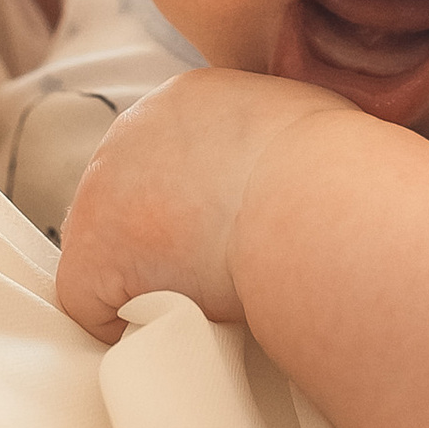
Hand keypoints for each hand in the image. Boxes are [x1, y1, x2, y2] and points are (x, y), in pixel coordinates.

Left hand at [56, 68, 355, 340]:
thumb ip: (280, 135)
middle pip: (130, 198)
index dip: (196, 204)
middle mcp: (130, 132)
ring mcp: (100, 193)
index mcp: (184, 101)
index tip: (234, 231)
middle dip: (168, 238)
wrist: (311, 201)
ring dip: (151, 277)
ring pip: (109, 249)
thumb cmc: (339, 172)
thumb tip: (301, 164)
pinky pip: (90, 304)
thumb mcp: (312, 122)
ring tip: (210, 299)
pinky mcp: (90, 256)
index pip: (170, 156)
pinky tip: (177, 326)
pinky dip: (128, 323)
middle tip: (222, 269)